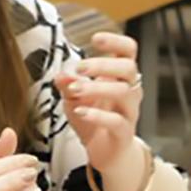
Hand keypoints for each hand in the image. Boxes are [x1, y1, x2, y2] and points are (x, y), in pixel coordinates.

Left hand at [59, 31, 144, 185]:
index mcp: (120, 76)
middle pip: (129, 68)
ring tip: (75, 91)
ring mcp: (129, 112)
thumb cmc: (93, 121)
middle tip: (80, 67)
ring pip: (124, 92)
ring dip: (96, 88)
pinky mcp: (124, 133)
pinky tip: (80, 112)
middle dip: (103, 64)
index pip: (128, 50)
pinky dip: (97, 115)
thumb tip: (61, 74)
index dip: (116, 41)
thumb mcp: (75, 99)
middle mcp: (129, 91)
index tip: (95, 38)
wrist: (105, 153)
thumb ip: (68, 85)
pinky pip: (117, 121)